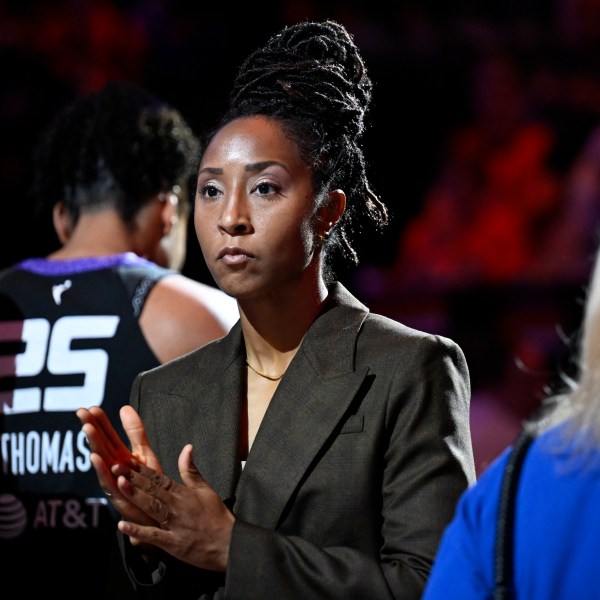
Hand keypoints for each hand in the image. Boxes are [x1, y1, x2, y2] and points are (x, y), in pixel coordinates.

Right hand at [76, 405, 161, 528]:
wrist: (159, 514)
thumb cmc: (150, 484)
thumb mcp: (144, 453)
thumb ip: (135, 432)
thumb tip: (124, 407)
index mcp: (120, 457)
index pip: (107, 436)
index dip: (99, 422)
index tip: (90, 407)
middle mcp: (113, 469)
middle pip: (100, 446)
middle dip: (91, 429)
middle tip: (81, 412)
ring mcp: (114, 483)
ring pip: (101, 462)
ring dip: (94, 446)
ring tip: (88, 429)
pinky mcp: (120, 497)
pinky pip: (109, 483)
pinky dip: (102, 471)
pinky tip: (97, 459)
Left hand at [114, 443, 234, 571]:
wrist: (229, 542)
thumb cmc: (216, 515)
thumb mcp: (205, 489)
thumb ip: (191, 470)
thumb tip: (187, 447)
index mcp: (183, 493)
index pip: (159, 478)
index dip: (142, 469)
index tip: (126, 460)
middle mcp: (176, 506)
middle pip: (152, 490)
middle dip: (133, 478)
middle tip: (116, 466)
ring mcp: (174, 524)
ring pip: (151, 507)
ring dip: (135, 496)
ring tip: (119, 485)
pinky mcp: (173, 543)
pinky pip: (153, 536)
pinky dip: (138, 531)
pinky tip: (123, 525)